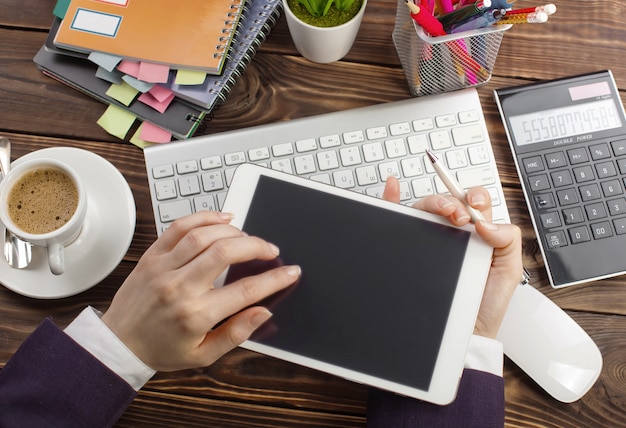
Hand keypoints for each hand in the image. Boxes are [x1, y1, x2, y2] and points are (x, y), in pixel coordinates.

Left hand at [101, 211, 299, 370]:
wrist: (119, 343)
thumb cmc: (162, 349)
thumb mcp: (204, 354)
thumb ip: (236, 333)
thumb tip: (264, 311)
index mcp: (196, 315)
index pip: (245, 290)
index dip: (274, 279)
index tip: (290, 272)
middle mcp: (179, 288)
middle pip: (226, 253)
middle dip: (256, 246)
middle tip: (270, 250)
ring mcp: (163, 268)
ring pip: (204, 235)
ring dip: (233, 231)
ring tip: (248, 237)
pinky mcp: (152, 256)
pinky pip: (179, 227)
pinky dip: (203, 217)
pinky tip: (222, 219)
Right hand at [382, 177, 521, 338]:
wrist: (464, 332)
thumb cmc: (484, 304)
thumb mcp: (508, 270)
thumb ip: (508, 240)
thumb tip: (485, 222)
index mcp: (478, 234)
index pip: (474, 203)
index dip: (474, 199)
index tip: (475, 210)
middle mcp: (453, 233)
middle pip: (448, 202)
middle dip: (453, 201)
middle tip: (459, 217)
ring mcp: (431, 239)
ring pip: (425, 208)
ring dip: (432, 201)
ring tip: (442, 211)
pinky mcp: (411, 248)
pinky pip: (398, 218)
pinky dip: (392, 198)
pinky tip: (394, 187)